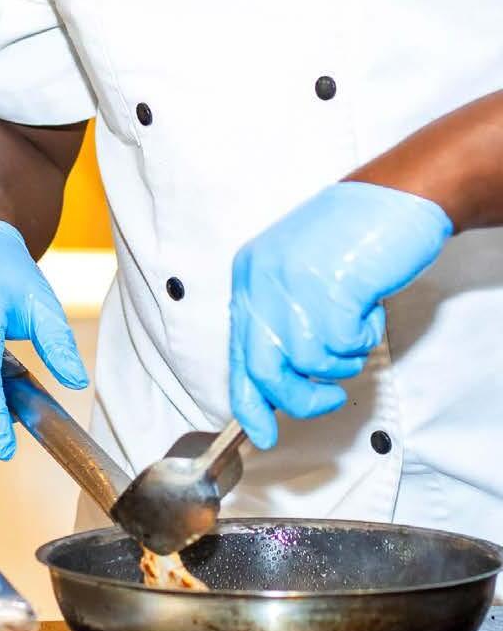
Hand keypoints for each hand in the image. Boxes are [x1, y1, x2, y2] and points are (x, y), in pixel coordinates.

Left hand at [229, 181, 451, 448]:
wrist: (393, 197)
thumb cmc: (352, 236)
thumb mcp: (297, 273)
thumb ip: (281, 320)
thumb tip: (275, 383)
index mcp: (249, 274)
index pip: (238, 354)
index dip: (249, 402)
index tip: (261, 433)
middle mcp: (262, 279)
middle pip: (264, 370)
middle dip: (298, 398)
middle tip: (329, 398)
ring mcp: (293, 284)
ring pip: (310, 362)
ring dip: (343, 357)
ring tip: (357, 322)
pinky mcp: (330, 289)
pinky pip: (344, 345)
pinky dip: (364, 337)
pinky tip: (368, 306)